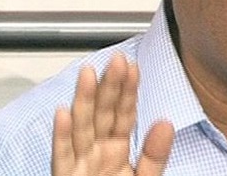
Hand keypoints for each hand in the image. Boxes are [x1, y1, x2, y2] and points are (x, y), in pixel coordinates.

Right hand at [52, 53, 174, 174]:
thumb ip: (155, 155)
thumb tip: (165, 123)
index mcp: (116, 150)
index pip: (123, 114)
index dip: (128, 91)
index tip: (132, 66)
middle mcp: (96, 153)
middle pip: (102, 114)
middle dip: (108, 87)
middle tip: (116, 61)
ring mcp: (80, 166)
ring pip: (81, 128)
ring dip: (84, 101)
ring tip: (89, 75)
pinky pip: (63, 157)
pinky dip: (61, 137)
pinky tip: (62, 114)